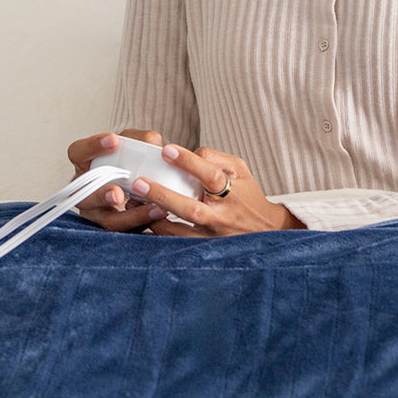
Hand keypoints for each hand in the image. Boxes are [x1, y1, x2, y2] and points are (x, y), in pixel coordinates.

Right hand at [67, 129, 164, 232]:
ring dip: (131, 216)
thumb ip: (142, 140)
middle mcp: (85, 189)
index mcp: (86, 163)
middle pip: (85, 194)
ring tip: (155, 208)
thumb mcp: (135, 147)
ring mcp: (96, 212)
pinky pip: (126, 231)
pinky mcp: (113, 228)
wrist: (140, 188)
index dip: (93, 146)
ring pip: (106, 220)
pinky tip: (160, 214)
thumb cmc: (131, 162)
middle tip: (117, 194)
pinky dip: (143, 223)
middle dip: (101, 195)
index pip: (78, 152)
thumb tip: (152, 141)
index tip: (114, 140)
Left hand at [137, 145, 304, 236]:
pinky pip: (177, 244)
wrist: (265, 230)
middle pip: (191, 208)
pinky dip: (158, 233)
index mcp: (233, 191)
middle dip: (164, 195)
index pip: (210, 175)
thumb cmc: (247, 194)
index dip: (188, 162)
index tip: (166, 149)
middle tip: (139, 183)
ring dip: (154, 219)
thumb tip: (190, 153)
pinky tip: (142, 219)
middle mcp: (222, 216)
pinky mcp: (203, 248)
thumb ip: (216, 158)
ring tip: (132, 203)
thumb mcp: (240, 170)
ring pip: (180, 233)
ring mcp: (212, 235)